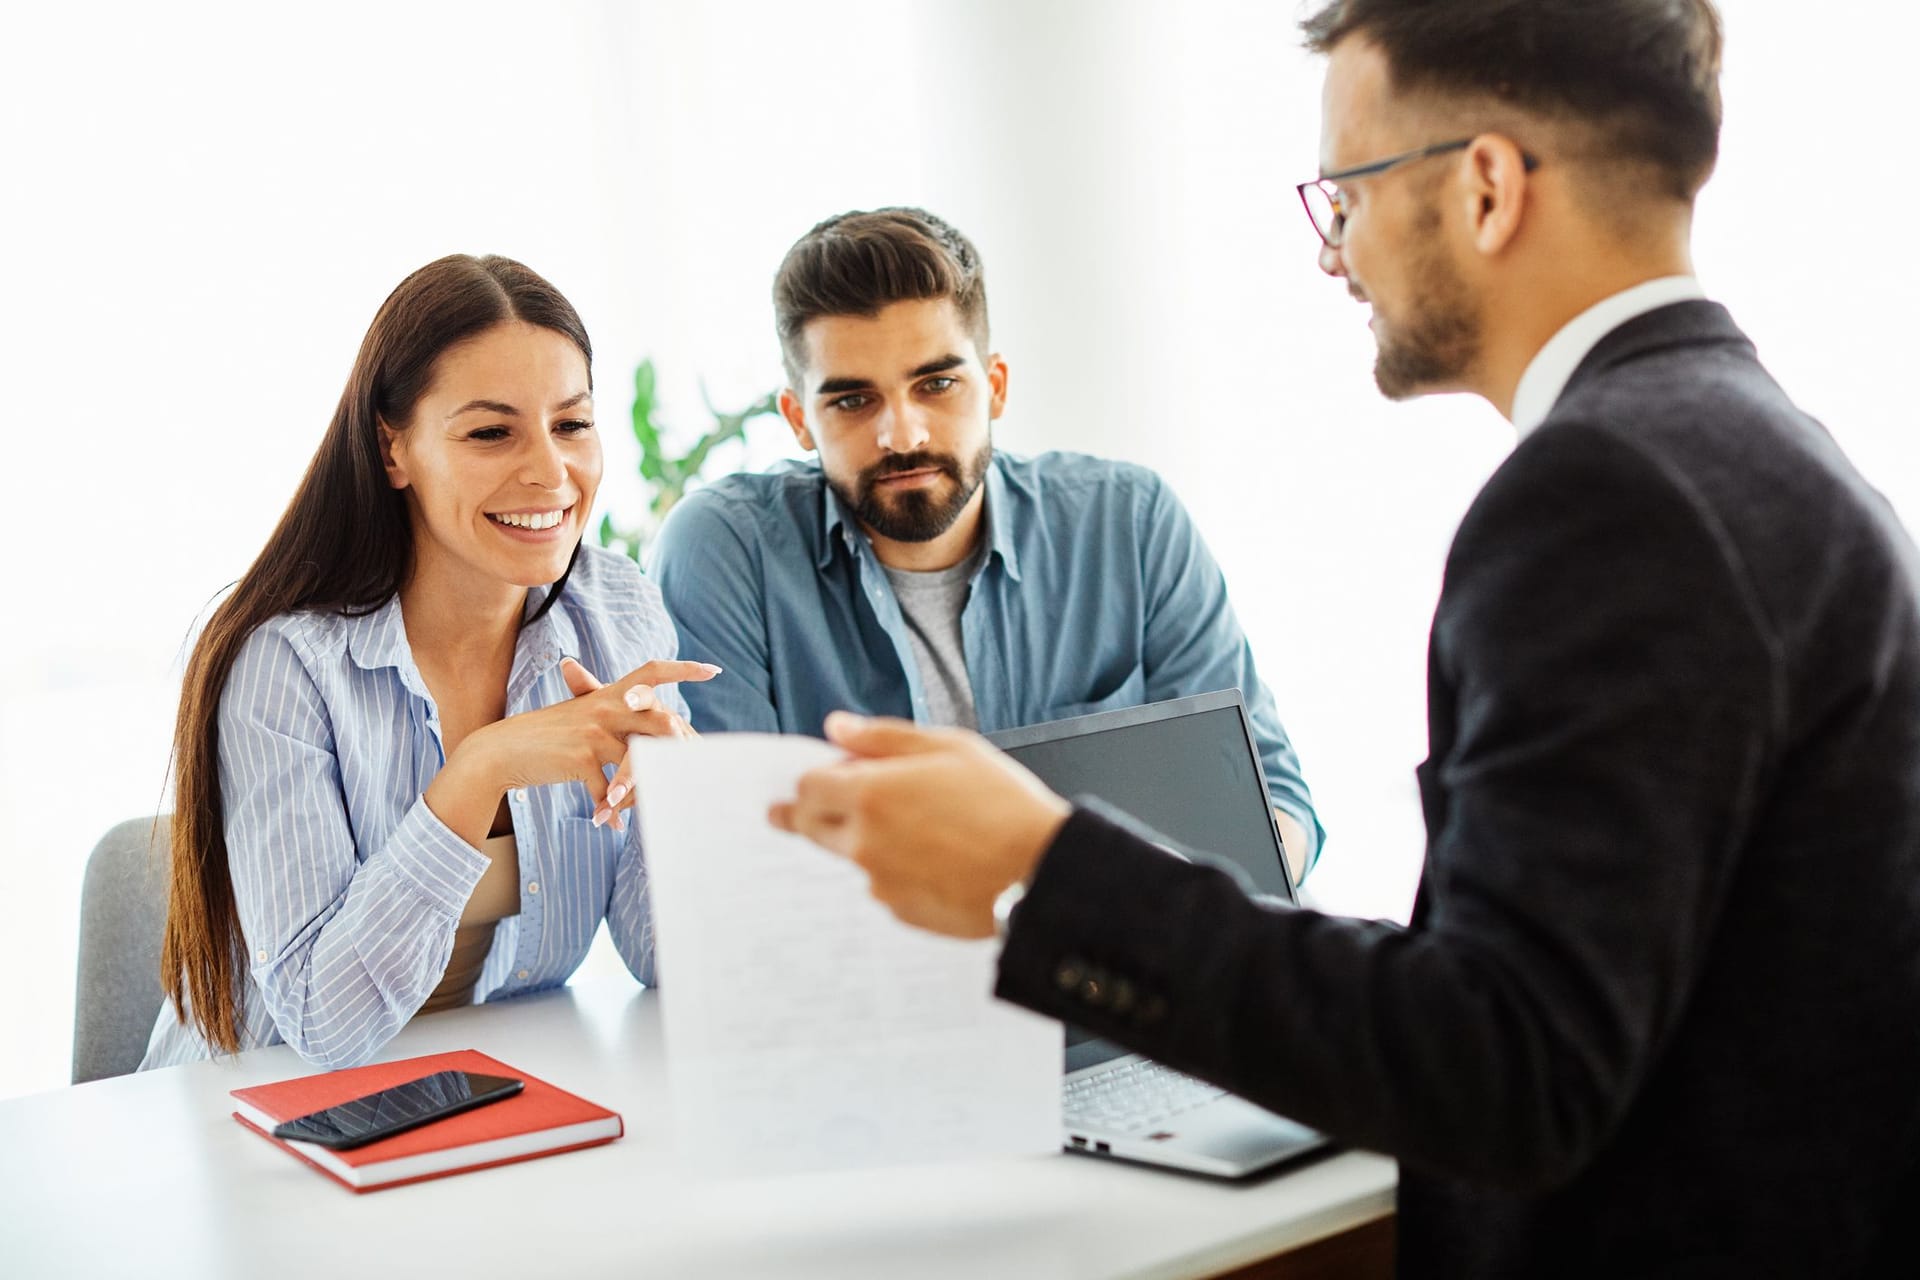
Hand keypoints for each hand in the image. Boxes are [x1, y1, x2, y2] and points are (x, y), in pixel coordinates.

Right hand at [431, 657, 715, 842]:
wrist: (503, 750)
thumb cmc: (549, 738)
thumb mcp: (582, 718)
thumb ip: (617, 719)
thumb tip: (659, 726)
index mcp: (609, 695)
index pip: (652, 672)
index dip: (683, 669)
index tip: (713, 670)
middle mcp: (605, 708)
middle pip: (660, 721)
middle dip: (681, 747)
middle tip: (696, 769)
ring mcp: (594, 733)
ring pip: (639, 762)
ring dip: (647, 791)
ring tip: (656, 809)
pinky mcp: (580, 758)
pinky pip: (609, 790)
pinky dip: (611, 811)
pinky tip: (610, 824)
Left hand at [768, 712, 1071, 937]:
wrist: (1041, 872)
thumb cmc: (1004, 805)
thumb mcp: (950, 747)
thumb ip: (884, 737)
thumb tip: (838, 728)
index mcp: (870, 795)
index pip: (806, 788)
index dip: (811, 780)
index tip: (816, 780)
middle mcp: (865, 843)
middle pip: (811, 828)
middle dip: (809, 815)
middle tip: (811, 810)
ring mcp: (881, 883)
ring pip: (854, 858)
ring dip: (866, 843)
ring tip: (920, 831)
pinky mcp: (902, 912)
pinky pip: (886, 886)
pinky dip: (899, 872)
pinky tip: (938, 860)